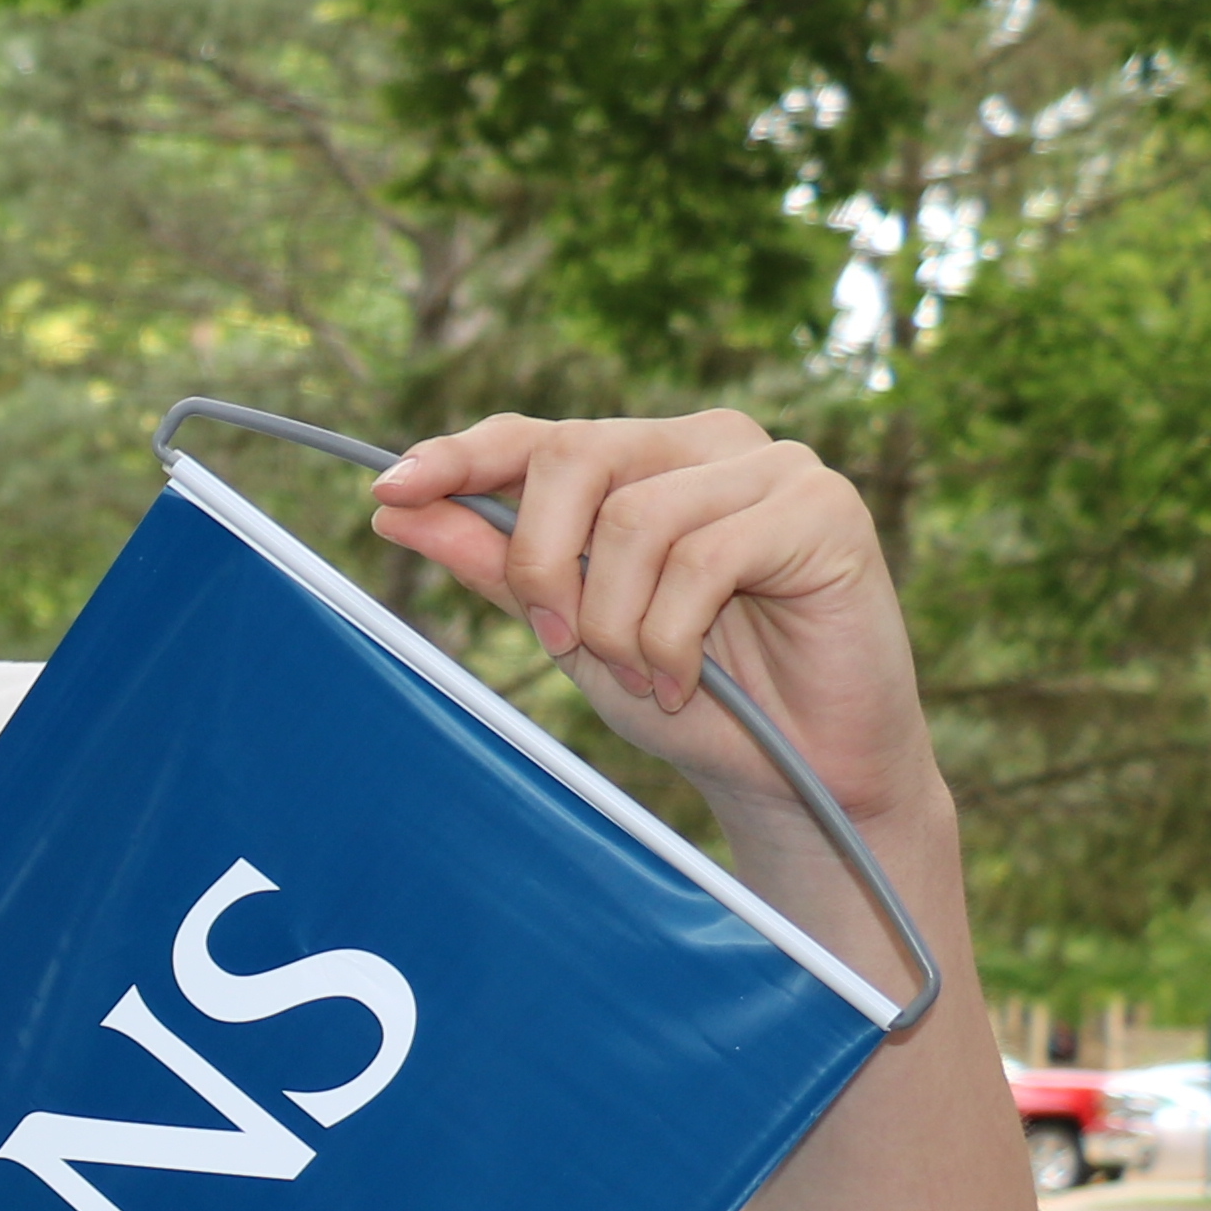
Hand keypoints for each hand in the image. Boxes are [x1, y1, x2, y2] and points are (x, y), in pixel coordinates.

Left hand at [368, 411, 945, 833]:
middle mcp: (709, 443)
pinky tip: (686, 682)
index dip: (460, 456)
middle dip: (540, 563)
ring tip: (647, 679)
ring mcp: (774, 466)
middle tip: (562, 644)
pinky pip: (703, 558)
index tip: (387, 493)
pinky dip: (671, 637)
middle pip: (573, 458)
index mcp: (647, 459)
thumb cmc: (694, 702)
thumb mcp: (571, 634)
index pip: (538, 434)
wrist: (802, 775)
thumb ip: (496, 567)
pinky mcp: (823, 508)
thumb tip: (395, 508)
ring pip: (635, 518)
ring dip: (616, 622)